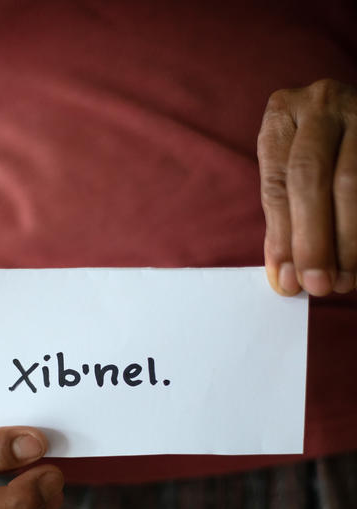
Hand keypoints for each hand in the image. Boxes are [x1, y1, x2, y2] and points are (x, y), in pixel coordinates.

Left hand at [258, 78, 356, 295]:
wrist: (351, 114)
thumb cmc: (313, 150)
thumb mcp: (289, 170)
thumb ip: (283, 216)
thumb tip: (285, 277)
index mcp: (284, 113)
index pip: (278, 182)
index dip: (282, 236)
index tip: (287, 280)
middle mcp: (323, 105)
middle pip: (312, 178)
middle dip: (315, 239)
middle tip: (318, 284)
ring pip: (353, 183)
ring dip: (350, 240)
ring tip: (346, 279)